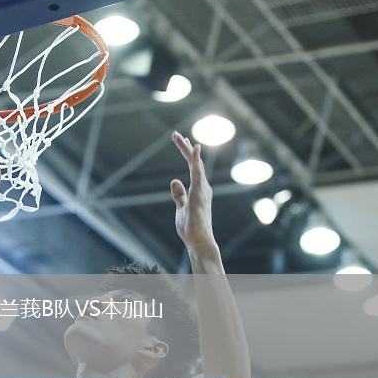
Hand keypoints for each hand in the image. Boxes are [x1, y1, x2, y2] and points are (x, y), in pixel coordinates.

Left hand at [170, 131, 216, 254]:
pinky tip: (194, 147)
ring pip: (196, 164)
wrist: (198, 242)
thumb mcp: (181, 208)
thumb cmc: (191, 229)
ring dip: (187, 149)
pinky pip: (197, 172)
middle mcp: (203, 187)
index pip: (193, 168)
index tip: (181, 141)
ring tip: (179, 137)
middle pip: (195, 163)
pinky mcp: (199, 193)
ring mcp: (202, 189)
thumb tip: (174, 180)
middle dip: (185, 148)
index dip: (187, 154)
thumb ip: (179, 195)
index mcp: (199, 190)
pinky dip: (195, 159)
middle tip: (176, 134)